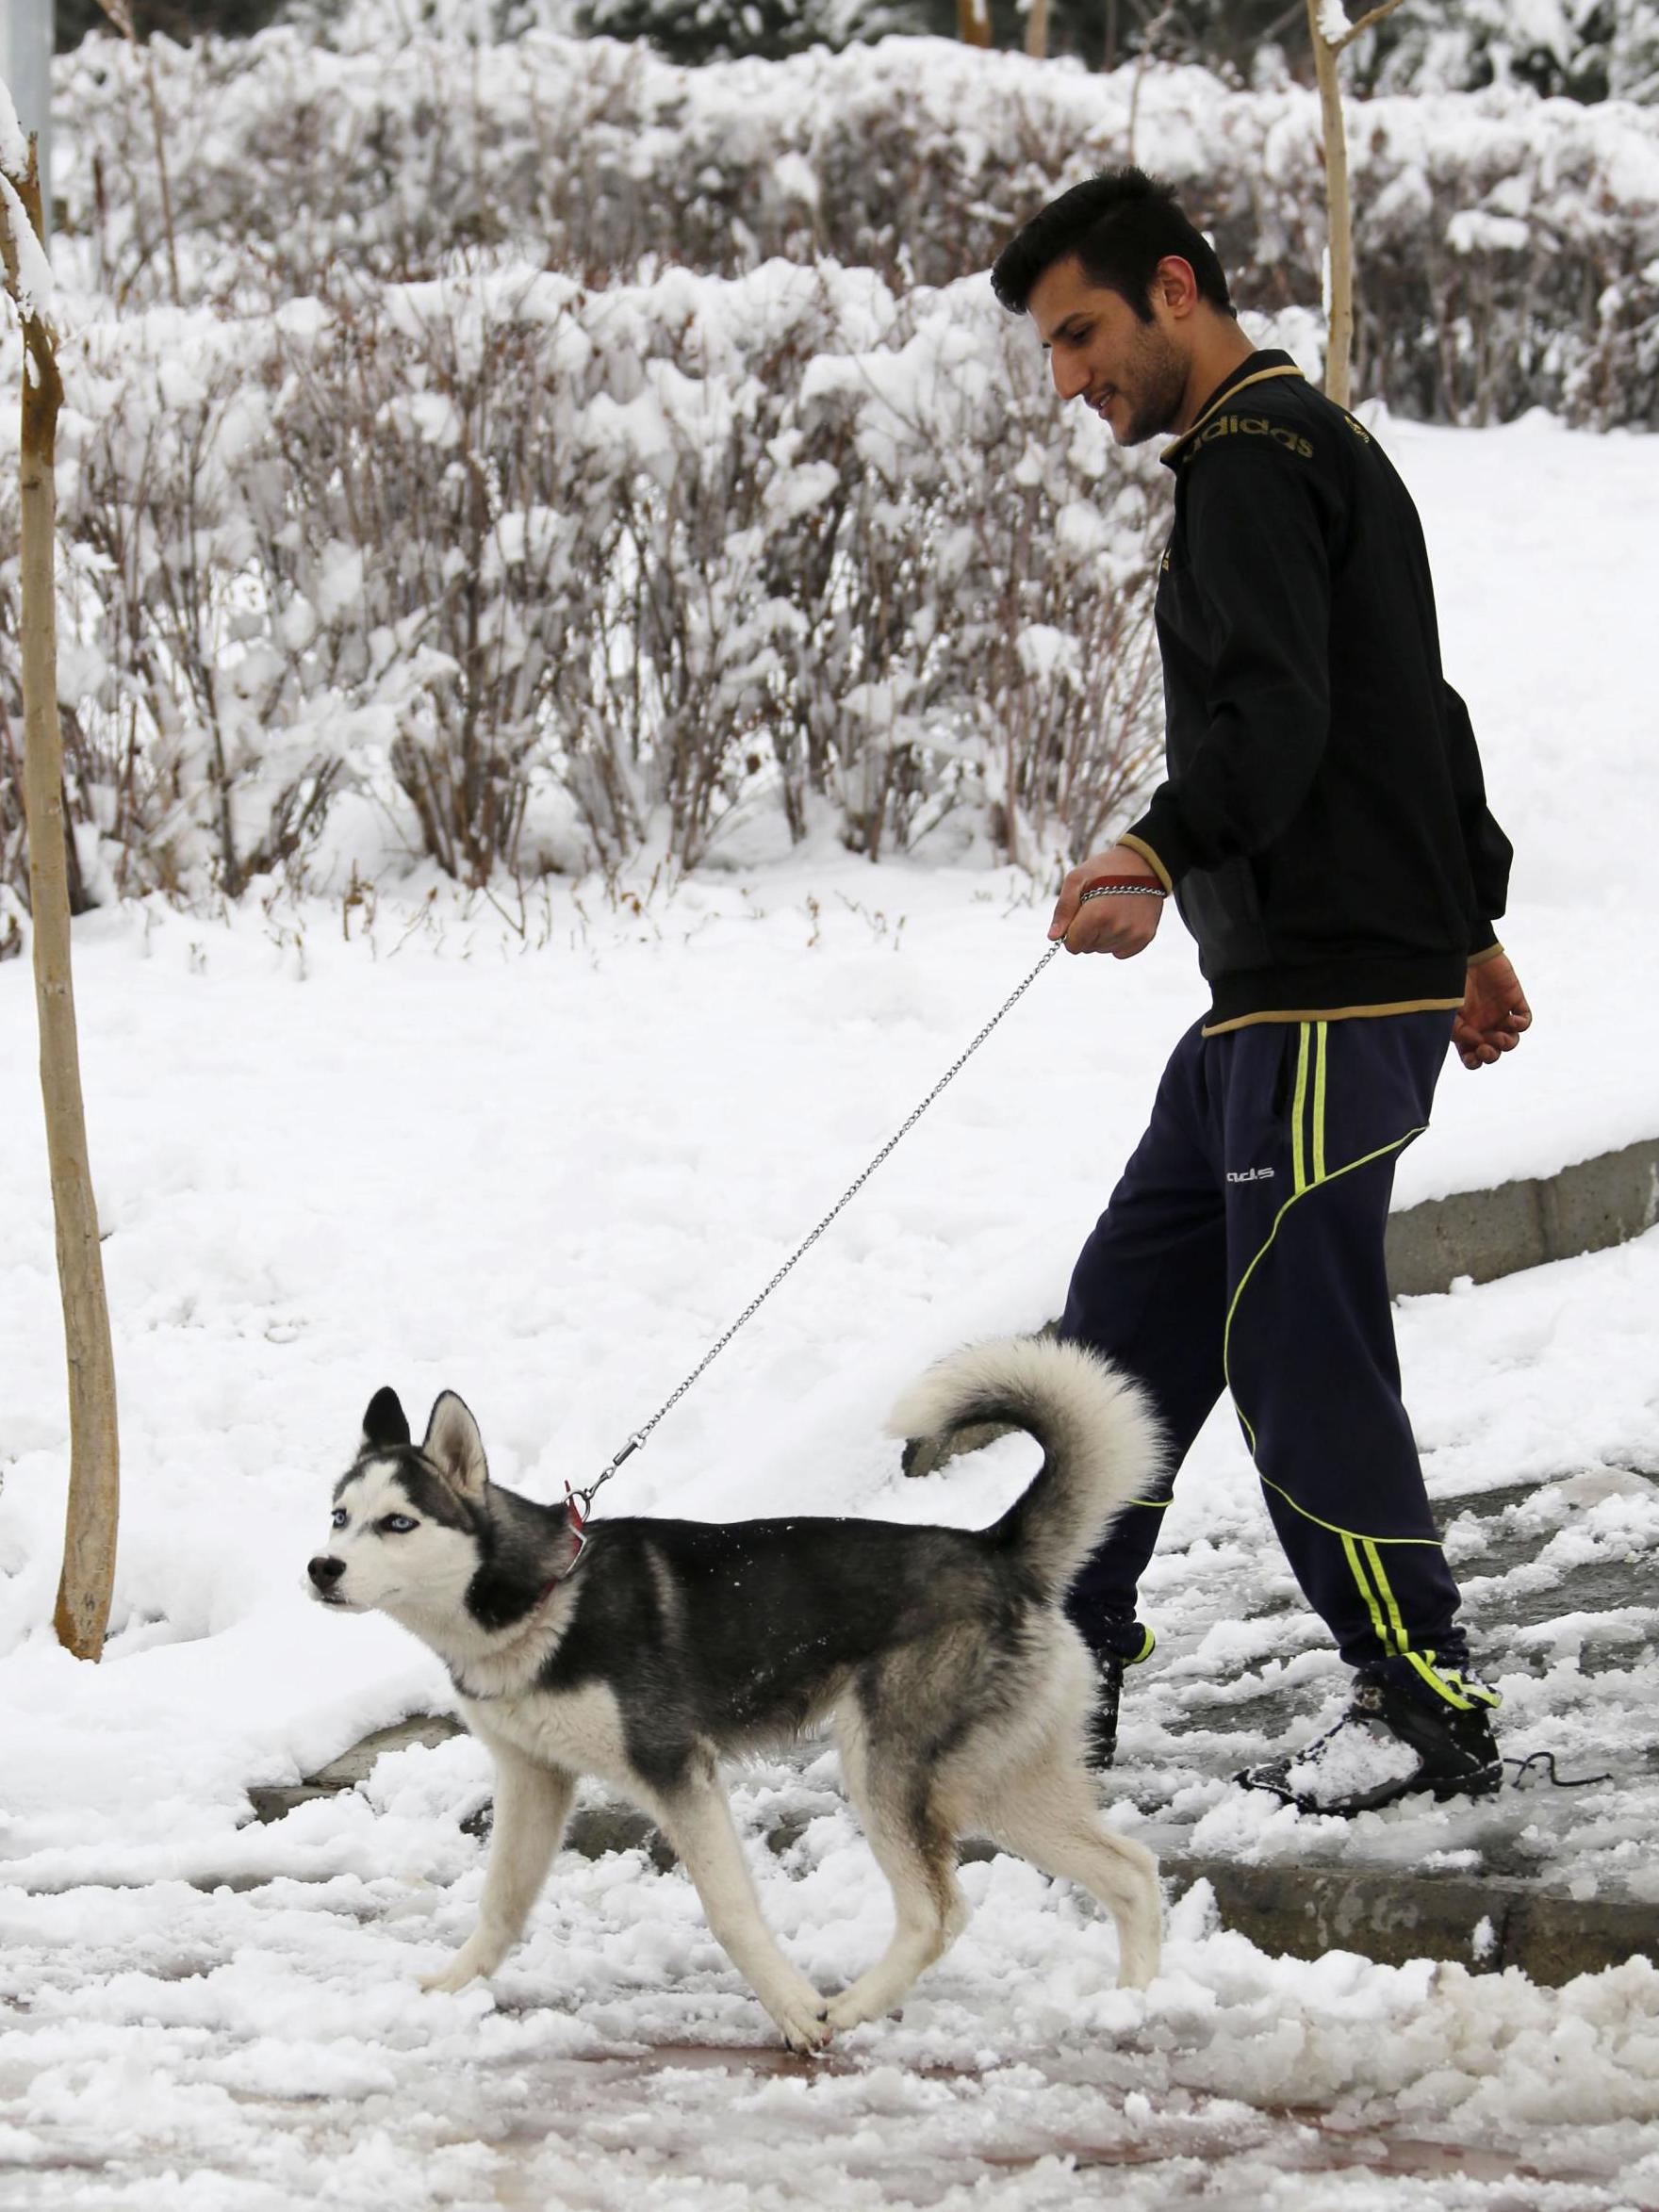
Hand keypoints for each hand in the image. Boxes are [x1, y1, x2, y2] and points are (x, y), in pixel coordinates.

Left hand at [1048, 845, 1165, 959]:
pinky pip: (1121, 952)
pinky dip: (1117, 940)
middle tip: (1096, 908)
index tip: (1078, 917)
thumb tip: (1053, 937)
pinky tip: (1121, 920)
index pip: (1073, 945)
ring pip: (1104, 949)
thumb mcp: (1076, 879)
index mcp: (1097, 915)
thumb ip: (1063, 910)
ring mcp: (1133, 934)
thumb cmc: (1105, 869)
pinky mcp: (1145, 936)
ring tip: (1110, 911)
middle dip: (1086, 933)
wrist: (1143, 862)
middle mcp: (1117, 928)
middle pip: (1088, 948)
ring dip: (1102, 936)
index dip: (1071, 933)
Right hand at [1454, 953, 1531, 1069]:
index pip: (1471, 1056)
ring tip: (1500, 1036)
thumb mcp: (1447, 1009)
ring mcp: (1500, 1014)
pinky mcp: (1514, 1001)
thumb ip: (1458, 1030)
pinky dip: (1520, 1025)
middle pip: (1493, 1052)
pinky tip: (1511, 1021)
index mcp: (1465, 1030)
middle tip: (1486, 1049)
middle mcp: (1483, 1025)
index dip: (1473, 1062)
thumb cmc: (1451, 980)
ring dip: (1506, 1044)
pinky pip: (1525, 1021)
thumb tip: (1477, 1044)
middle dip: (1491, 1055)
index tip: (1471, 1056)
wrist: (1466, 951)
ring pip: (1511, 1041)